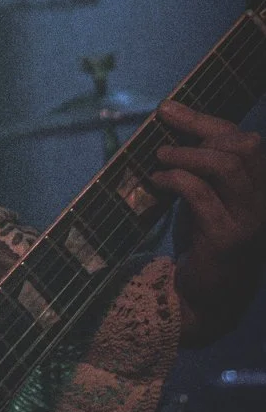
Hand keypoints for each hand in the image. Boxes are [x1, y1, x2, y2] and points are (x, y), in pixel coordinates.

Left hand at [154, 99, 265, 344]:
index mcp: (259, 189)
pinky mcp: (228, 240)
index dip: (205, 121)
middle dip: (201, 135)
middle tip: (165, 147)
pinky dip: (176, 180)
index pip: (244, 141)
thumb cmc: (202, 243)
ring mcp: (249, 222)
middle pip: (246, 147)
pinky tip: (156, 183)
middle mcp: (262, 203)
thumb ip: (197, 163)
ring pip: (230, 167)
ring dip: (188, 156)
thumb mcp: (203, 196)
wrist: (204, 301)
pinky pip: (203, 195)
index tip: (168, 110)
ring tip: (160, 160)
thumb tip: (169, 113)